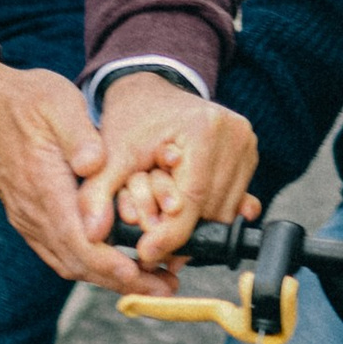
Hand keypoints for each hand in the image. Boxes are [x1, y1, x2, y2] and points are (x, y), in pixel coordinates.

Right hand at [0, 38, 125, 291]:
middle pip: (76, 263)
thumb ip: (78, 135)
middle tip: (164, 288)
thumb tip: (95, 164)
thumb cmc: (25, 101)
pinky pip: (58, 253)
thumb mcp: (57, 102)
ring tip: (150, 282)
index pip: (78, 240)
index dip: (110, 264)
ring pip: (67, 263)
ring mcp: (27, 219)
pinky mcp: (28, 218)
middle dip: (121, 280)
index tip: (144, 274)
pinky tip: (116, 264)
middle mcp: (32, 212)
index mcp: (43, 186)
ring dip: (107, 278)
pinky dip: (89, 266)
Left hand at [79, 74, 259, 279]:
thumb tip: (93, 234)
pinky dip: (209, 213)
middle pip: (211, 209)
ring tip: (164, 222)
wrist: (149, 91)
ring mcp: (246, 144)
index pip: (193, 198)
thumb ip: (97, 195)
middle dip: (181, 233)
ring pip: (225, 211)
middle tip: (152, 244)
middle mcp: (234, 134)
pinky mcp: (249, 154)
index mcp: (204, 128)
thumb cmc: (130, 122)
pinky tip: (185, 210)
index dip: (170, 234)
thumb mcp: (109, 157)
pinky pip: (234, 201)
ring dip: (196, 225)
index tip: (146, 253)